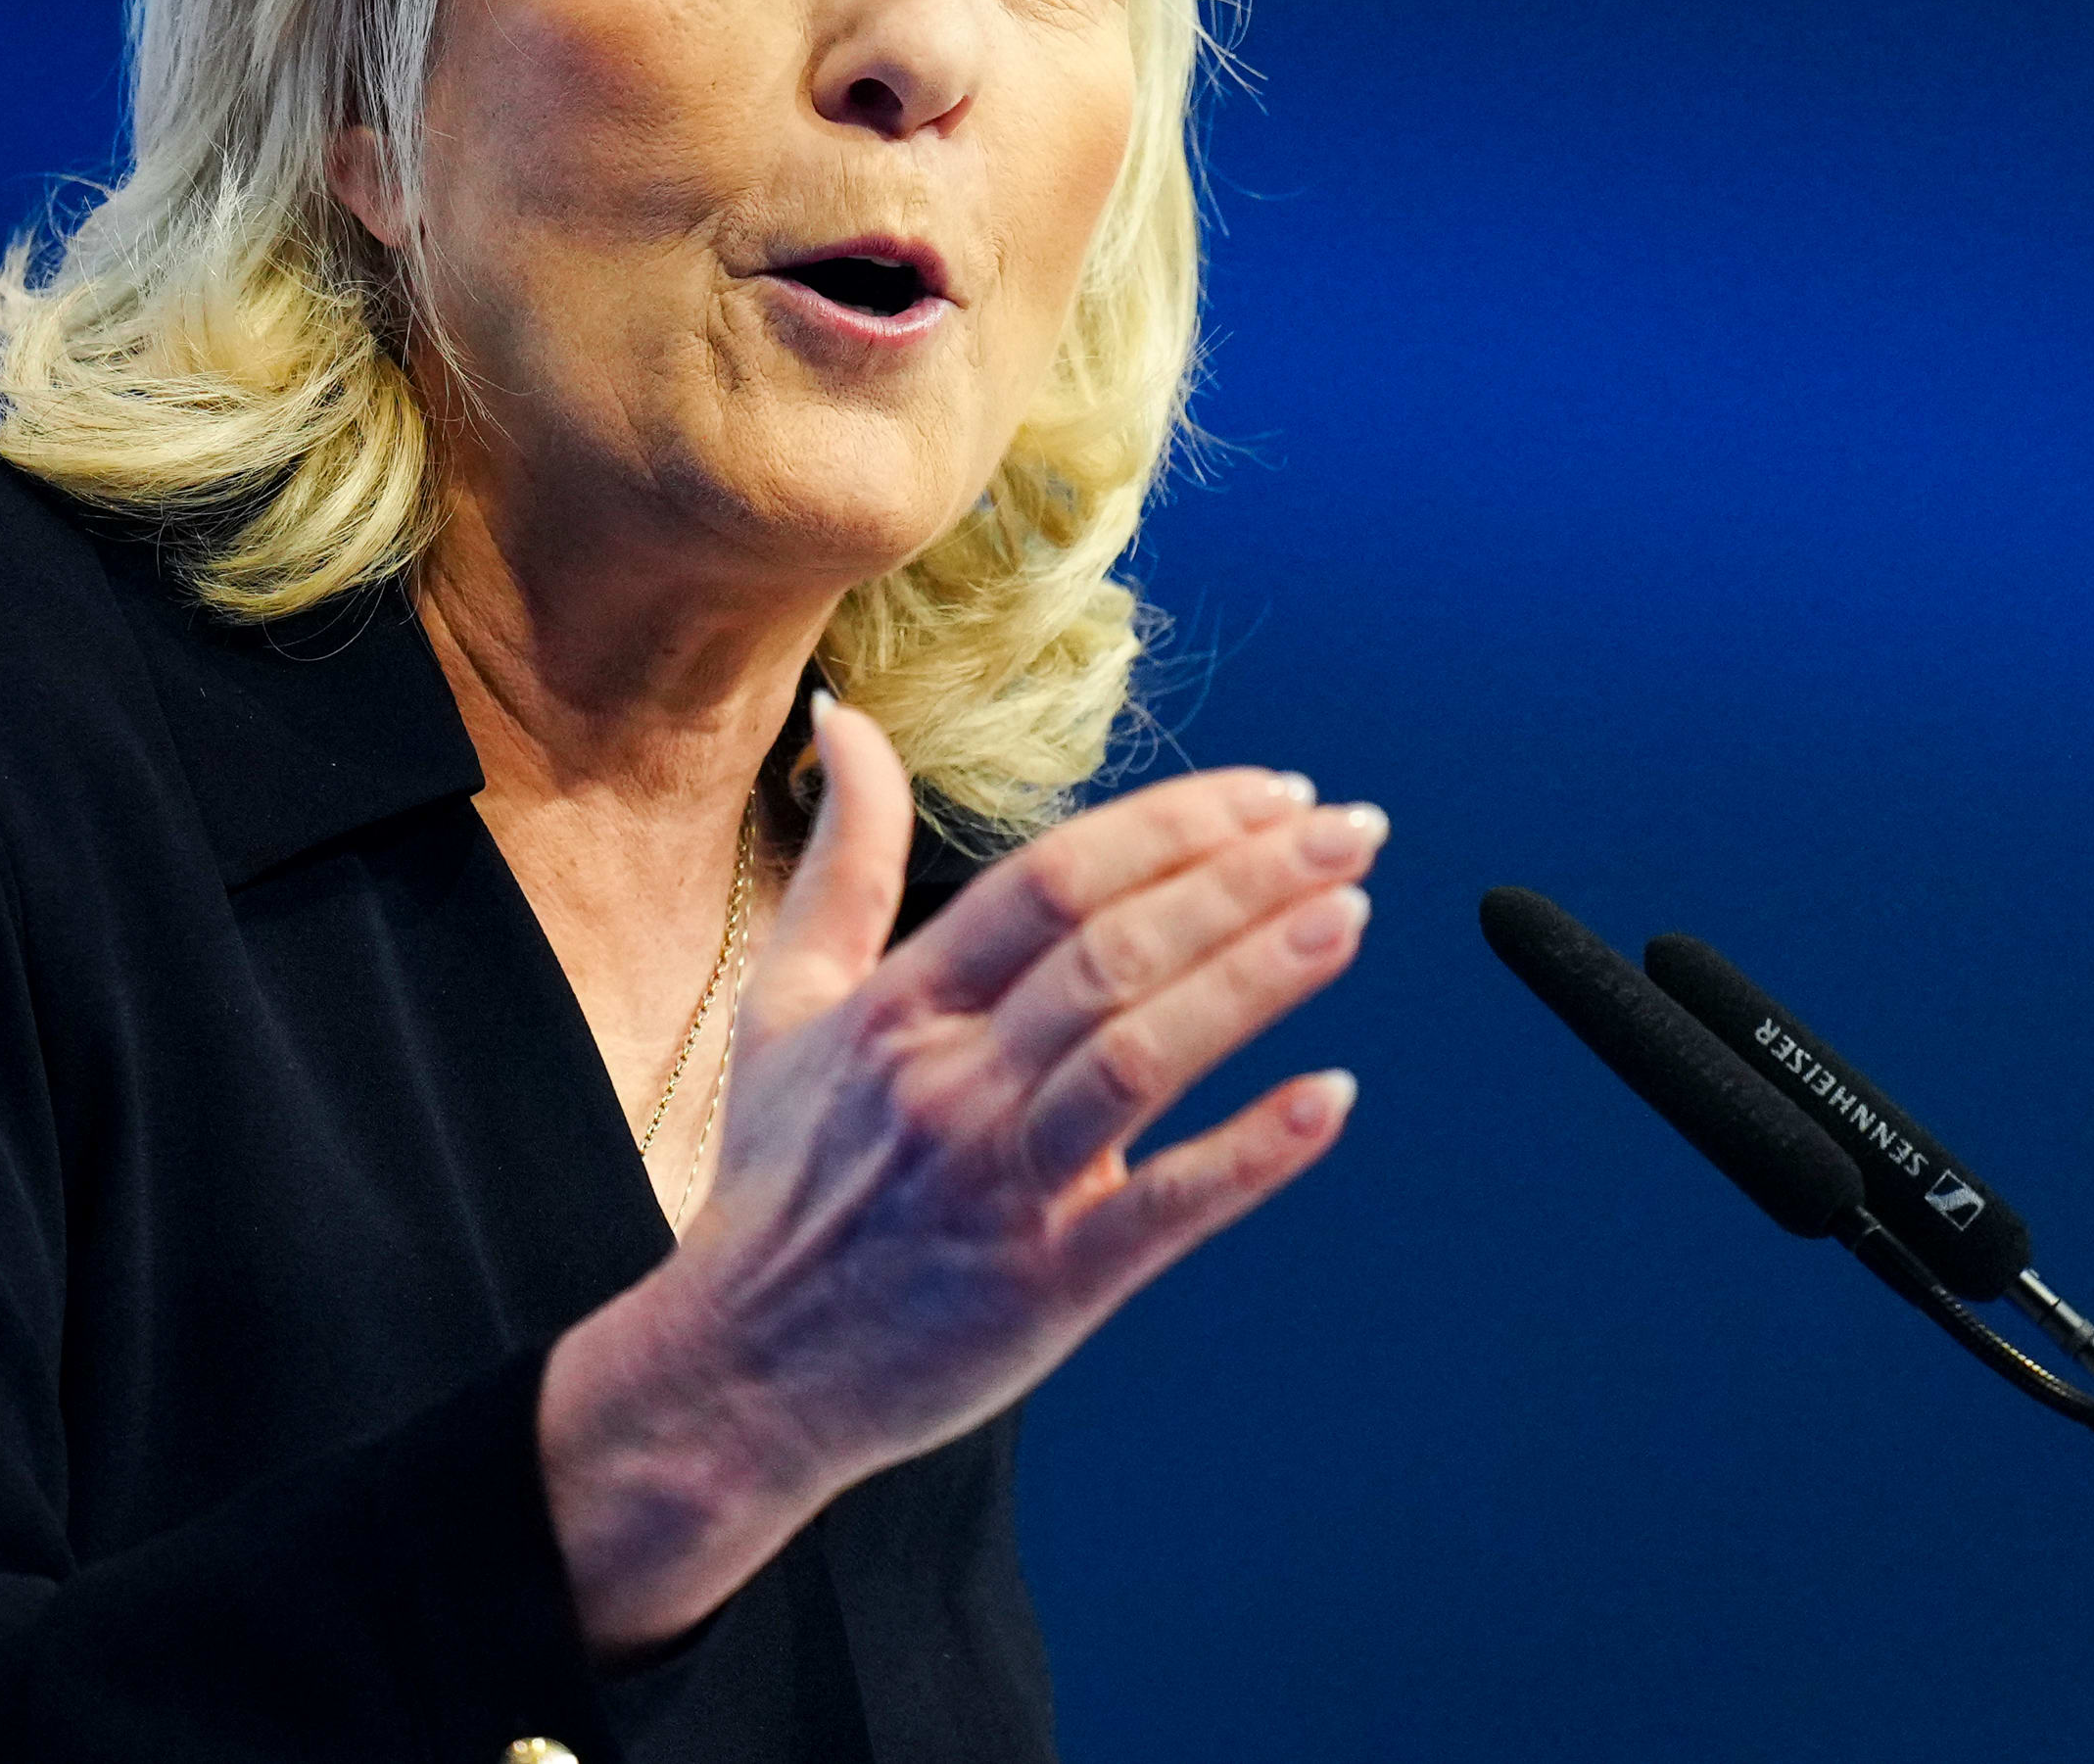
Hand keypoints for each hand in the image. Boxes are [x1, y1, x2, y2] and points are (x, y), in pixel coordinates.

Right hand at [538, 698, 1377, 1652]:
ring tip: (1349, 916)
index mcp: (899, 1007)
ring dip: (1255, 979)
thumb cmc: (778, 1181)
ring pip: (1140, 1055)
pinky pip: (1161, 1208)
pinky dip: (1251, 1152)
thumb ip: (843, 862)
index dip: (1172, 824)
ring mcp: (997, 1185)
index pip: (1053, 880)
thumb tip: (845, 719)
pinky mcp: (1041, 1286)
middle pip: (1114, 949)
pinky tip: (1330, 1097)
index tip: (1274, 792)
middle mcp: (949, 1083)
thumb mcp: (785, 1007)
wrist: (741, 1374)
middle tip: (1352, 829)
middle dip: (1245, 875)